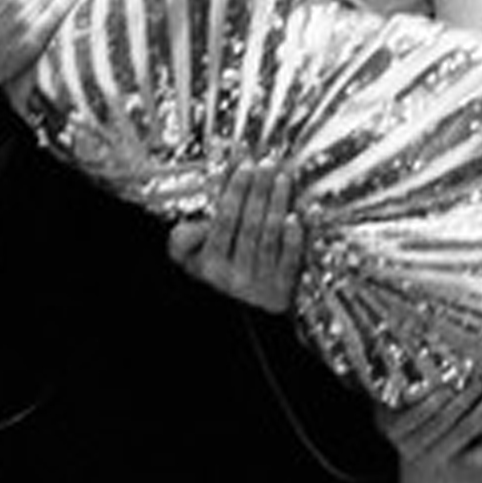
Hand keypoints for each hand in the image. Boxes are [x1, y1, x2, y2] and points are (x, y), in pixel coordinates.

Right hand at [167, 164, 304, 311]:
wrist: (240, 319)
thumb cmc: (215, 275)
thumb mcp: (188, 261)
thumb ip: (184, 238)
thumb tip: (198, 221)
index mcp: (210, 265)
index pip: (225, 220)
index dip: (235, 191)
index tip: (246, 166)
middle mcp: (233, 277)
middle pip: (249, 224)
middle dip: (259, 190)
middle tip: (268, 163)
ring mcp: (259, 285)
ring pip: (270, 237)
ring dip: (277, 204)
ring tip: (283, 178)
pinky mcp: (281, 292)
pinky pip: (290, 260)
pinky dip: (294, 238)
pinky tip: (297, 216)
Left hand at [378, 378, 481, 464]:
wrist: (390, 396)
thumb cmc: (441, 406)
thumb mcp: (473, 414)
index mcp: (459, 455)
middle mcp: (435, 456)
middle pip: (466, 435)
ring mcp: (410, 445)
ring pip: (440, 428)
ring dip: (461, 406)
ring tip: (478, 383)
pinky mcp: (388, 429)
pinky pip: (410, 423)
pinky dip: (427, 409)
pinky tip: (443, 392)